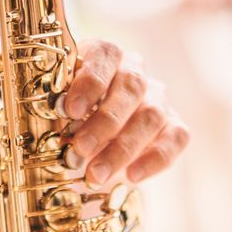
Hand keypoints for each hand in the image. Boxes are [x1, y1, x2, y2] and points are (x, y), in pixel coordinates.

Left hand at [64, 40, 188, 188]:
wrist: (90, 143)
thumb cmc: (68, 118)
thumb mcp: (56, 108)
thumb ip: (57, 109)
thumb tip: (55, 123)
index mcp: (104, 56)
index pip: (106, 54)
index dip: (90, 81)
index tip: (70, 110)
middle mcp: (135, 72)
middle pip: (132, 86)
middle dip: (105, 121)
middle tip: (81, 148)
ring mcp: (157, 99)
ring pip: (152, 115)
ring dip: (123, 147)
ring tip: (96, 173)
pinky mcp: (173, 126)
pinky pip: (176, 138)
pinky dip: (155, 159)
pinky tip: (132, 176)